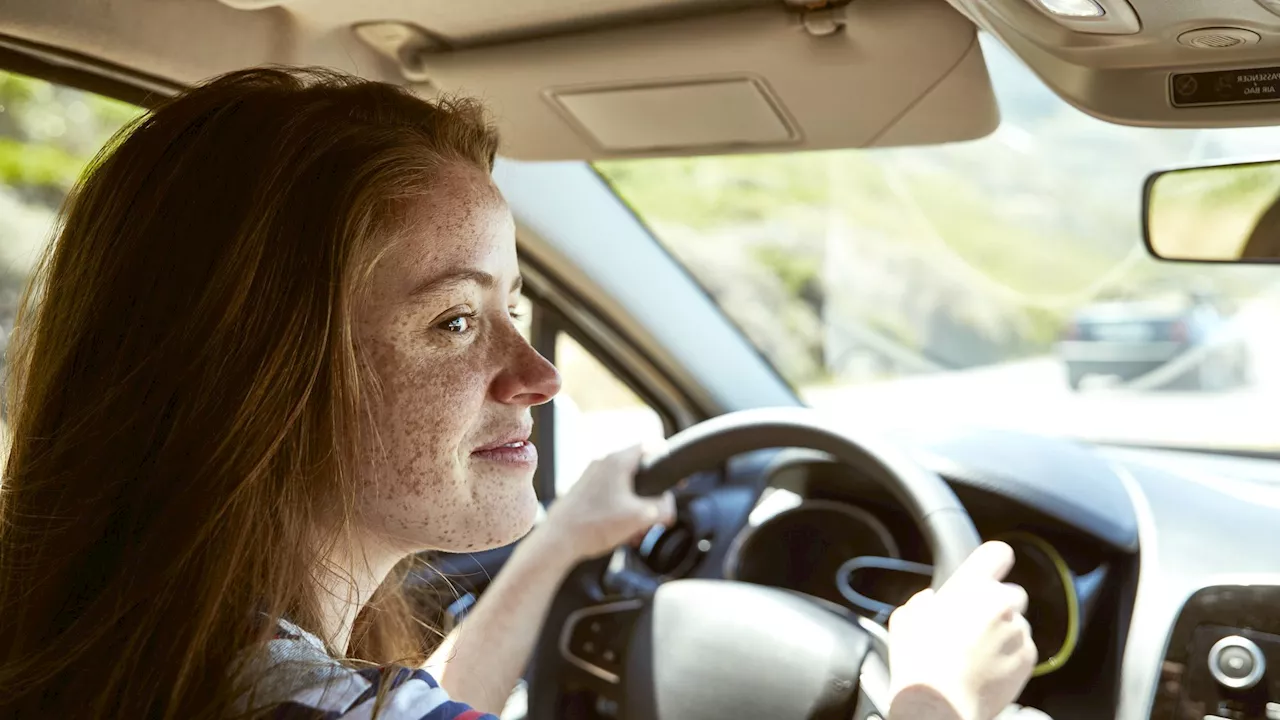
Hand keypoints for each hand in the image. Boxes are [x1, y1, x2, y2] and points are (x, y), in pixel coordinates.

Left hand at [542, 444, 675, 562]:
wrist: (558, 540)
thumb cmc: (594, 525)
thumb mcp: (641, 517)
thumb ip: (663, 508)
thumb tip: (668, 505)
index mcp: (617, 462)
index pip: (650, 446)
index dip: (666, 459)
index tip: (673, 477)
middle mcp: (603, 463)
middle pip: (638, 471)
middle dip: (650, 495)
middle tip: (654, 514)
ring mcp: (591, 477)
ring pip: (624, 486)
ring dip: (635, 506)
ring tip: (636, 529)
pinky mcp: (583, 491)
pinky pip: (610, 495)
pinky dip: (620, 510)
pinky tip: (621, 532)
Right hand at [887, 541, 1036, 719]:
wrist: (940, 704)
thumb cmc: (918, 661)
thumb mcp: (905, 619)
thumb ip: (923, 601)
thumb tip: (932, 601)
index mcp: (971, 586)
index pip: (997, 553)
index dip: (994, 562)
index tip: (991, 571)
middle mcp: (999, 602)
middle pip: (1011, 593)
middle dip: (997, 606)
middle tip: (975, 626)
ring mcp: (1017, 631)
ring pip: (1017, 623)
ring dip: (1003, 633)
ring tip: (977, 655)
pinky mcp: (1028, 657)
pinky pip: (1023, 648)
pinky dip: (1010, 656)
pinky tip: (987, 669)